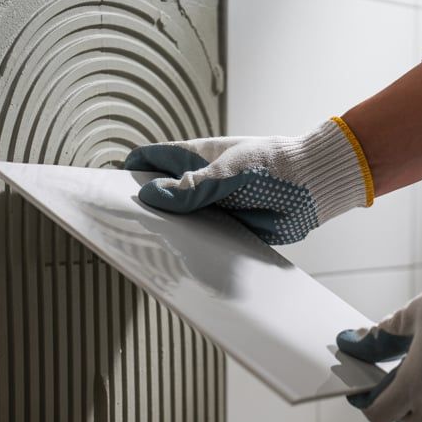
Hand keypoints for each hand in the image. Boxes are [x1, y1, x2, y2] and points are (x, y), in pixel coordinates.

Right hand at [124, 118, 372, 244]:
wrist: (313, 186)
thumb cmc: (274, 165)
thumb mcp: (229, 173)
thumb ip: (192, 187)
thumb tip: (152, 196)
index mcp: (194, 156)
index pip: (149, 160)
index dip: (128, 173)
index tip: (108, 192)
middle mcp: (198, 182)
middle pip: (159, 196)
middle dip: (143, 210)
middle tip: (124, 230)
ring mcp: (211, 206)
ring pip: (180, 222)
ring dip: (168, 234)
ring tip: (148, 253)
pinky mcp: (227, 229)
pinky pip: (203, 241)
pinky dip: (192, 250)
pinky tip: (180, 265)